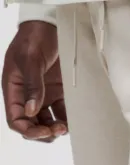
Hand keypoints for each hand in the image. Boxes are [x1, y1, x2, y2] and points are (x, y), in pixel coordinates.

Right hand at [2, 21, 66, 142]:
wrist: (51, 25)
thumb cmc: (34, 37)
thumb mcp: (30, 59)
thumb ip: (32, 86)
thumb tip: (30, 111)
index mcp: (14, 90)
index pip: (16, 119)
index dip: (28, 130)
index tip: (43, 131)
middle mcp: (27, 96)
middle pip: (32, 125)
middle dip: (44, 132)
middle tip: (58, 130)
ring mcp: (44, 96)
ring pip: (48, 122)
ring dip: (56, 129)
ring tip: (66, 126)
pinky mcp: (59, 93)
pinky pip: (62, 113)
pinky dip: (67, 119)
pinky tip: (74, 120)